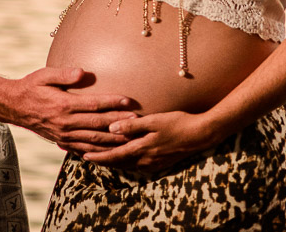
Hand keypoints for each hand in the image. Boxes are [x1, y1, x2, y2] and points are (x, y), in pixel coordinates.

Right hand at [7, 67, 136, 146]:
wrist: (14, 107)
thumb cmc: (31, 87)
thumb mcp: (44, 75)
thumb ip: (64, 74)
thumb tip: (82, 72)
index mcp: (63, 105)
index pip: (93, 104)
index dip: (113, 103)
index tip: (129, 100)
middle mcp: (65, 123)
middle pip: (98, 124)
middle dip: (119, 122)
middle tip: (138, 120)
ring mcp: (64, 135)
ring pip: (93, 140)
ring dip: (113, 140)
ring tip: (131, 138)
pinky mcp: (62, 142)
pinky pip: (83, 149)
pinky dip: (99, 151)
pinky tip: (111, 151)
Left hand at [79, 110, 218, 171]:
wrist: (200, 135)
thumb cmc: (177, 123)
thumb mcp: (154, 120)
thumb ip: (132, 125)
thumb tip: (111, 127)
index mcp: (142, 149)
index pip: (114, 156)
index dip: (98, 157)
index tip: (84, 156)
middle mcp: (146, 160)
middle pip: (118, 163)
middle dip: (102, 161)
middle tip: (86, 157)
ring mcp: (153, 164)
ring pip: (127, 165)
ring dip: (114, 162)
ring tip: (101, 158)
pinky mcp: (160, 163)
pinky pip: (137, 165)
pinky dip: (126, 162)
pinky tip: (123, 158)